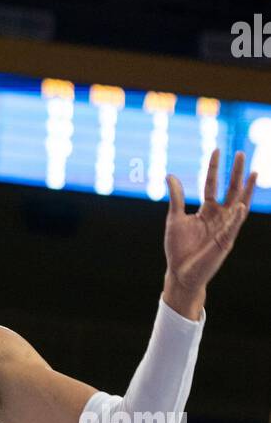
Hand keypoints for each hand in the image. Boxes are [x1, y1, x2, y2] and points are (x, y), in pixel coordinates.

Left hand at [163, 150, 255, 317]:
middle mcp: (219, 217)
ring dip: (246, 189)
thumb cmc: (178, 248)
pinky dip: (237, 217)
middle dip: (236, 172)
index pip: (212, 184)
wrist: (180, 273)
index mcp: (207, 211)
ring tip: (253, 172)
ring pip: (239, 205)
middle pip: (231, 190)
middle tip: (241, 152)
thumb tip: (170, 175)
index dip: (214, 168)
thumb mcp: (175, 218)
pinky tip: (241, 205)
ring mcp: (224, 228)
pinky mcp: (225, 242)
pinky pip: (232, 227)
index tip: (216, 149)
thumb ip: (176, 198)